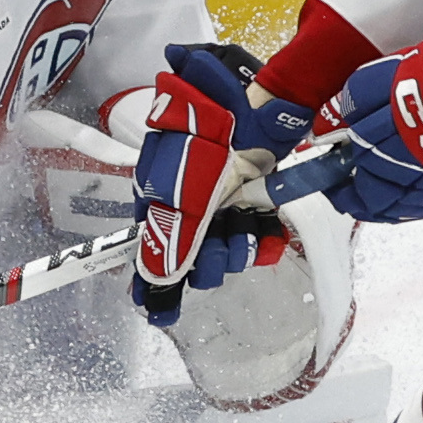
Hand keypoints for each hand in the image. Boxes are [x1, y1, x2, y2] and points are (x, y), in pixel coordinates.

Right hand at [127, 44, 310, 326]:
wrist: (246, 110)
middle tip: (226, 247)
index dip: (156, 282)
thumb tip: (156, 283)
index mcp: (157, 202)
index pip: (151, 252)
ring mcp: (219, 201)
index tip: (159, 313)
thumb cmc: (202, 150)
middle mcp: (186, 205)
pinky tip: (271, 237)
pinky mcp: (251, 197)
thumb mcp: (179, 201)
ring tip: (251, 235)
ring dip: (240, 249)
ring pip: (227, 247)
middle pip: (195, 257)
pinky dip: (264, 238)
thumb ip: (168, 244)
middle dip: (212, 261)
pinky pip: (254, 232)